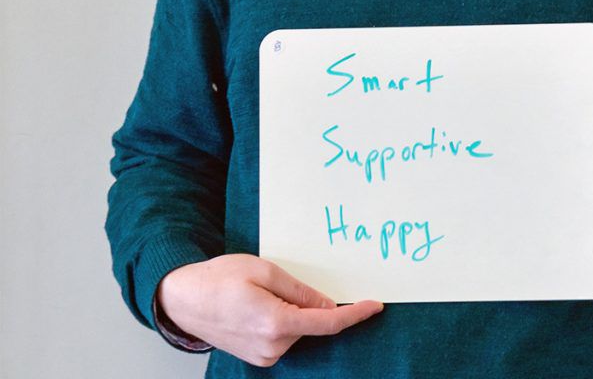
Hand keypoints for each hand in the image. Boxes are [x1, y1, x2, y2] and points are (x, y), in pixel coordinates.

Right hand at [156, 253, 383, 366]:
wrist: (184, 299)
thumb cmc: (220, 278)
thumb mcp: (264, 270)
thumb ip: (300, 291)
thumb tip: (327, 305)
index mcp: (276, 323)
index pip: (327, 322)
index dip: (354, 314)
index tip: (375, 305)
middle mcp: (272, 347)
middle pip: (310, 323)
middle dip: (306, 301)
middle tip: (274, 282)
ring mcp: (263, 356)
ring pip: (296, 329)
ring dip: (290, 310)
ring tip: (257, 292)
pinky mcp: (257, 357)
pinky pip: (282, 336)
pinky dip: (281, 319)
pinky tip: (256, 305)